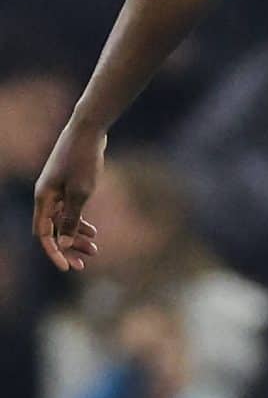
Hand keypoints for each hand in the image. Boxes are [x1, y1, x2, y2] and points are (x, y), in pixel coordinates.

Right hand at [33, 121, 105, 271]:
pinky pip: (70, 210)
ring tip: (94, 249)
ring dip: (76, 236)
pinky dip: (79, 221)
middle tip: (85, 263)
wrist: (89, 129)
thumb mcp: (80, 192)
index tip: (68, 268)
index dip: (54, 252)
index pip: (44, 235)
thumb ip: (70, 218)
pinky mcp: (68, 184)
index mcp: (43, 199)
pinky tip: (93, 232)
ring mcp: (56, 190)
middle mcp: (46, 196)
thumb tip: (61, 244)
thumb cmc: (83, 160)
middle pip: (53, 230)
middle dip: (67, 248)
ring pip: (63, 221)